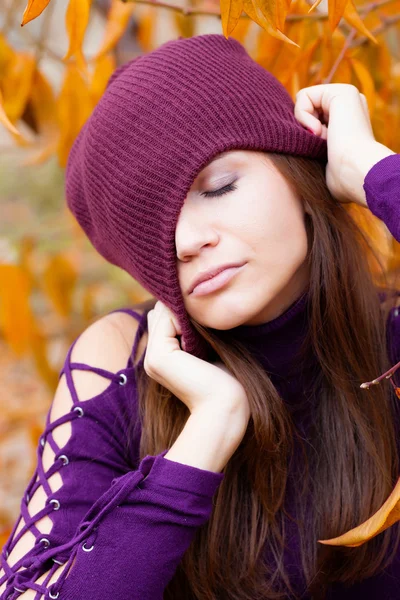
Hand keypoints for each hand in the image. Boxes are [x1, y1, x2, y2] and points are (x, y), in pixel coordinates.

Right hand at [144, 301, 249, 420]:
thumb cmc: (224, 380)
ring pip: (162, 311)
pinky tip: (198, 337)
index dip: (181, 311)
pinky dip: (183, 317)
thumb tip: (184, 308)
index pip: (162, 318)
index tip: (204, 323)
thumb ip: (191, 332)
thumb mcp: (205, 349)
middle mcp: (151, 358)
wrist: (225, 405)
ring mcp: (152, 358)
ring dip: (183, 312)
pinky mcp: (159, 356)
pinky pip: (166, 317)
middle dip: (180, 309)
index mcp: (161, 358)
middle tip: (204, 324)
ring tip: (202, 332)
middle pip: (160, 312)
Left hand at [294, 83, 394, 205]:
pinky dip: (303, 117)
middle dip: (303, 131)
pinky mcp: (341, 92)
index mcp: (346, 122)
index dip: (303, 136)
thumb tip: (304, 202)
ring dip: (304, 126)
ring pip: (302, 102)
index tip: (318, 151)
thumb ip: (314, 165)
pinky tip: (318, 133)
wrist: (358, 175)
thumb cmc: (343, 182)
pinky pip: (303, 96)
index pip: (309, 119)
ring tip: (323, 141)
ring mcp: (346, 97)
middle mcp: (348, 106)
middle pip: (304, 110)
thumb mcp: (324, 170)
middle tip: (321, 147)